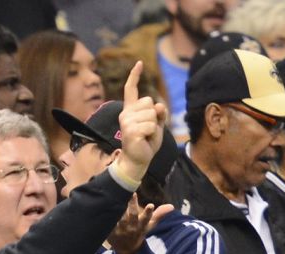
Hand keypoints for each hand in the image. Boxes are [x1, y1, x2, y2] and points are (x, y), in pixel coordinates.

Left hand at [108, 196, 174, 253]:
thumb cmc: (138, 233)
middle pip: (132, 215)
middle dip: (132, 205)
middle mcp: (131, 227)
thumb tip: (171, 206)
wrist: (126, 249)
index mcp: (141, 226)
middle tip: (131, 194)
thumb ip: (159, 215)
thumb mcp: (149, 226)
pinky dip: (107, 215)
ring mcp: (120, 229)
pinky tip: (105, 205)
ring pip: (119, 218)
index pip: (147, 219)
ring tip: (117, 197)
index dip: (149, 212)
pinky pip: (108, 221)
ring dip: (119, 209)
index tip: (151, 205)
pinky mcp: (110, 231)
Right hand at [114, 61, 167, 183]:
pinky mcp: (131, 131)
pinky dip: (153, 134)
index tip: (140, 63)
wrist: (138, 160)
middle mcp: (126, 113)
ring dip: (154, 127)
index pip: (131, 89)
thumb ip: (159, 114)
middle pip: (150, 103)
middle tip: (147, 131)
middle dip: (154, 117)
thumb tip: (158, 105)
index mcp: (130, 110)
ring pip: (152, 115)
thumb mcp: (157, 125)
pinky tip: (145, 140)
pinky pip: (151, 126)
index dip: (135, 76)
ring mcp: (127, 121)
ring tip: (146, 136)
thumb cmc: (146, 143)